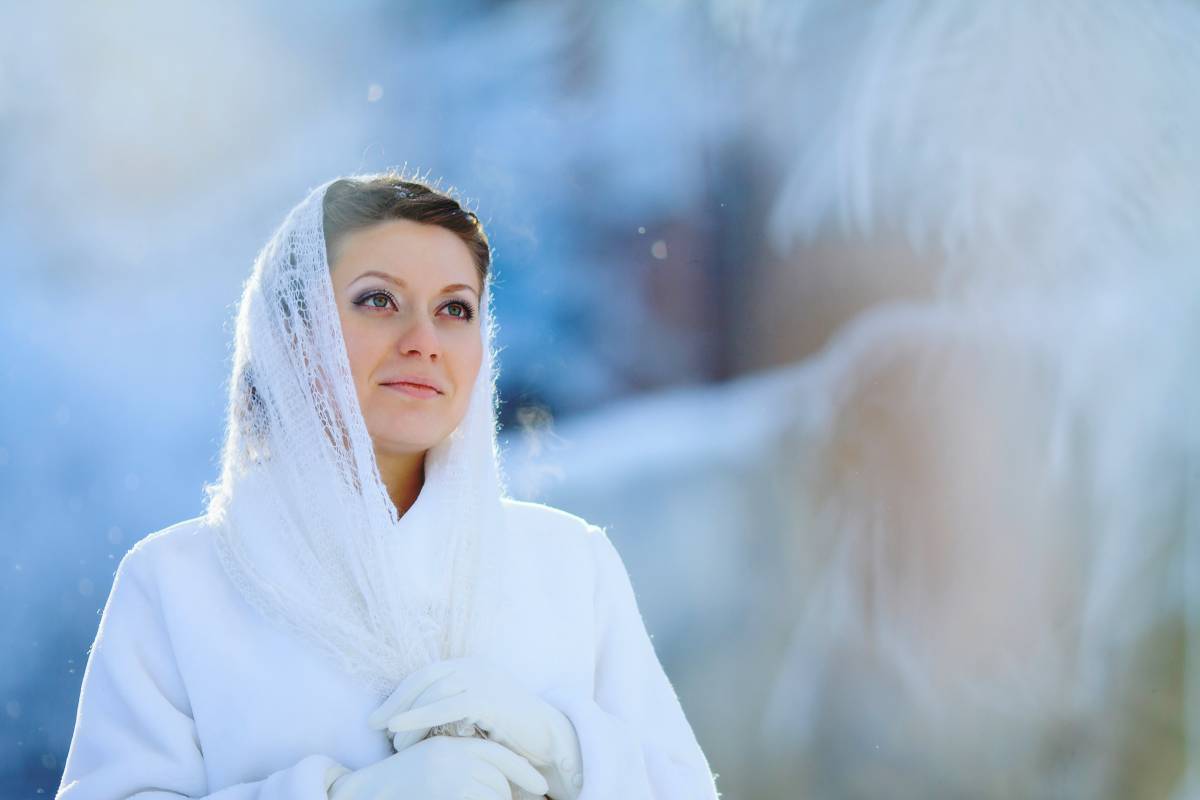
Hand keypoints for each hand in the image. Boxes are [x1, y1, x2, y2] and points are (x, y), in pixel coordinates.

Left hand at [367, 657, 583, 798]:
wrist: (549, 739)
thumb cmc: (510, 733)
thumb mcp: (476, 715)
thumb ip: (451, 709)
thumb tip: (413, 721)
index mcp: (471, 667)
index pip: (426, 675)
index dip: (400, 694)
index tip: (380, 716)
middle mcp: (475, 667)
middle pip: (424, 679)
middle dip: (395, 702)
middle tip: (374, 725)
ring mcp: (483, 679)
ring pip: (432, 693)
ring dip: (406, 717)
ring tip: (393, 741)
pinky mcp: (489, 697)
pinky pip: (446, 706)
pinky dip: (418, 716)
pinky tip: (399, 728)